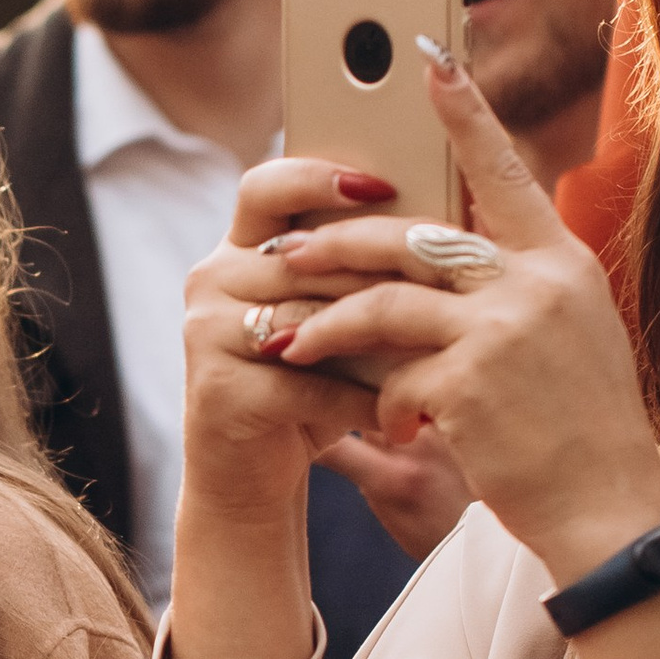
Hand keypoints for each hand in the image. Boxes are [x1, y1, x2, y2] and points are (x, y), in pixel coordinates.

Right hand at [177, 157, 426, 533]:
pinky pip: (305, 383)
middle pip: (303, 256)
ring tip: (442, 347)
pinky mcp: (216, 390)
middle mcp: (212, 279)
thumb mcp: (336, 318)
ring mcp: (205, 333)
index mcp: (240, 248)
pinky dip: (360, 401)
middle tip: (446, 279)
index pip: (268, 186)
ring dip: (378, 337)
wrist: (252, 479)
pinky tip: (406, 413)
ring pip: (308, 318)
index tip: (382, 185)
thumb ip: (364, 271)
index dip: (320, 179)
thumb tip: (453, 226)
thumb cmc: (311, 387)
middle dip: (377, 270)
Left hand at [256, 51, 659, 588]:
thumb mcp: (566, 337)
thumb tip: (436, 253)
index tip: (426, 59)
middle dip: (335, 245)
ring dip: (324, 320)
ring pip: (383, 300)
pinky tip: (378, 427)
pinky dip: (371, 401)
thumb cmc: (581, 431)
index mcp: (561, 262)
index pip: (506, 169)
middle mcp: (536, 282)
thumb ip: (513, 288)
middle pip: (412, 235)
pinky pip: (389, 375)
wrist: (612, 513)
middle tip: (281, 254)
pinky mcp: (470, 383)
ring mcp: (504, 329)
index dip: (464, 113)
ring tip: (285, 339)